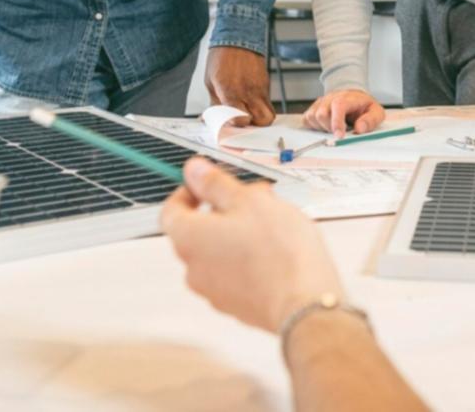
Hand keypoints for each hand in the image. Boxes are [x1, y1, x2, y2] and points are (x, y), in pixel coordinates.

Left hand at [161, 158, 342, 332]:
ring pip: (219, 250)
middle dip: (225, 210)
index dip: (189, 191)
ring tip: (274, 223)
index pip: (171, 209)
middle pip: (199, 229)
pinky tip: (276, 250)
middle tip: (254, 199)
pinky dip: (248, 258)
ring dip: (238, 233)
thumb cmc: (278, 252)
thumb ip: (216, 184)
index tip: (208, 183)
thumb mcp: (249, 200)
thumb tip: (193, 171)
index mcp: (189, 237)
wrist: (304, 302)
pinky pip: (234, 272)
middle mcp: (193, 268)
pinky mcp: (235, 304)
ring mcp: (213, 291)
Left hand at [205, 46, 275, 125]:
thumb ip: (214, 102)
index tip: (230, 124)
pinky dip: (259, 105)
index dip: (236, 125)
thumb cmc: (221, 57)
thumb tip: (209, 118)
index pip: (241, 119)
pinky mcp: (266, 84)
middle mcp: (249, 91)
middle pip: (263, 120)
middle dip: (254, 125)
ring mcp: (260, 88)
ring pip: (269, 113)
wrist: (238, 36)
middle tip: (243, 121)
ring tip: (248, 112)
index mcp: (231, 90)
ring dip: (259, 117)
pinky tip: (249, 100)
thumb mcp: (211, 81)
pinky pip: (267, 101)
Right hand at [303, 88, 384, 137]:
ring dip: (322, 128)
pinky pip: (307, 119)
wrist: (354, 97)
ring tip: (333, 127)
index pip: (339, 105)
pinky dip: (314, 126)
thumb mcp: (375, 112)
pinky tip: (325, 126)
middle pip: (322, 114)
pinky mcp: (314, 108)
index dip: (337, 122)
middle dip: (329, 128)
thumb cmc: (363, 106)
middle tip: (340, 132)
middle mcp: (331, 98)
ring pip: (312, 117)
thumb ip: (370, 121)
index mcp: (347, 97)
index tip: (339, 136)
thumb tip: (359, 129)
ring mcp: (321, 102)